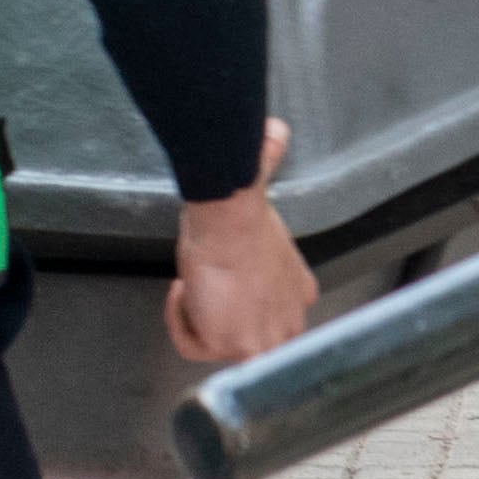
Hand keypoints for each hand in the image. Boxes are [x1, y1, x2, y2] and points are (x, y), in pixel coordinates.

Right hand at [165, 118, 317, 364]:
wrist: (230, 218)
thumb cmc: (244, 214)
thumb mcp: (263, 205)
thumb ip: (271, 177)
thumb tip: (275, 132)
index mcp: (300, 296)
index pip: (274, 321)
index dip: (243, 306)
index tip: (226, 289)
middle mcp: (288, 326)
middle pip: (247, 342)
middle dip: (220, 320)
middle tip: (206, 288)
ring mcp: (260, 342)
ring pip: (216, 347)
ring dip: (196, 317)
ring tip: (194, 284)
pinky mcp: (228, 347)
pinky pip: (191, 347)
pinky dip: (178, 320)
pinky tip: (183, 291)